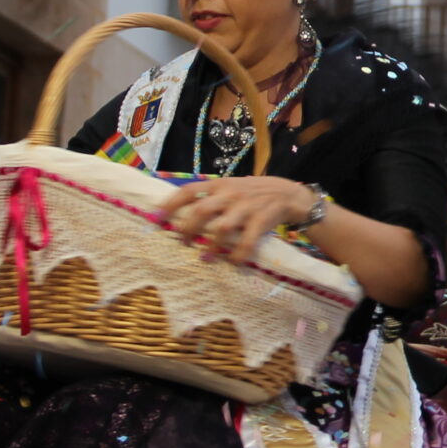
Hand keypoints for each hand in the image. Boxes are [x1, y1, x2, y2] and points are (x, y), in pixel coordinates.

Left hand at [162, 176, 312, 262]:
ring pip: (222, 228)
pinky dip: (238, 255)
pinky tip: (233, 262)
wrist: (289, 194)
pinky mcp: (261, 220)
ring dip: (211, 246)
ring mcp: (246, 207)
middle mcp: (231, 194)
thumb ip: (212, 197)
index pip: (190, 190)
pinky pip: (246, 241)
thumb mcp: (232, 187)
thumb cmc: (254, 193)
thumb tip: (182, 215)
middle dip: (188, 229)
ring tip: (205, 258)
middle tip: (184, 242)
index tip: (156, 218)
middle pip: (201, 210)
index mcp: (220, 184)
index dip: (170, 204)